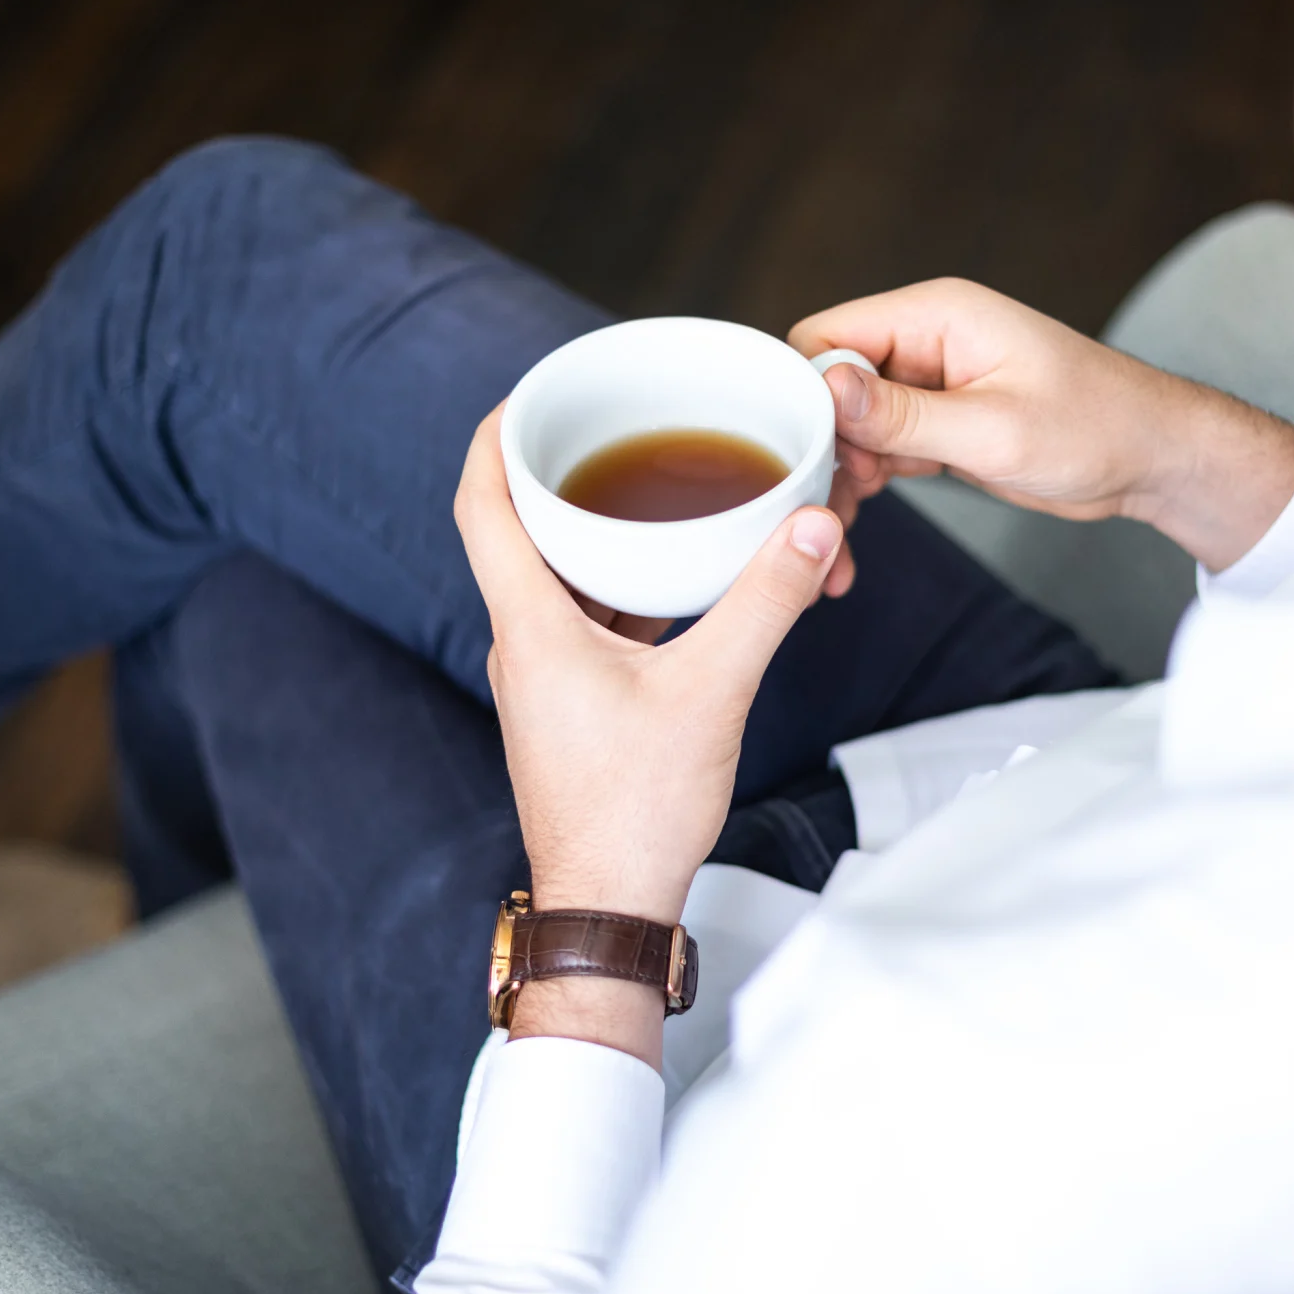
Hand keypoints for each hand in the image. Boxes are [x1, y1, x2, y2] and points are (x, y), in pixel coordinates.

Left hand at [455, 404, 842, 925]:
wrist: (611, 905)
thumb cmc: (638, 812)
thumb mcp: (713, 693)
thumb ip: (765, 601)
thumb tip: (812, 523)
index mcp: (530, 626)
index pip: (481, 503)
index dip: (495, 434)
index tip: (532, 389)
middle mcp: (522, 644)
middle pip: (518, 530)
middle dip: (563, 471)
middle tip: (613, 424)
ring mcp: (542, 678)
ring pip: (558, 578)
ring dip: (598, 531)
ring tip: (656, 488)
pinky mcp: (571, 705)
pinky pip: (586, 621)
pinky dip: (622, 587)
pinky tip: (679, 581)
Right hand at [789, 278, 1293, 572]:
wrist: (1154, 460)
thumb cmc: (1097, 429)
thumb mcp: (994, 429)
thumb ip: (904, 413)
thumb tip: (826, 388)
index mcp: (935, 315)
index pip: (825, 338)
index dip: (805, 397)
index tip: (809, 457)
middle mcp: (924, 341)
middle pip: (828, 385)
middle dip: (821, 448)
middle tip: (830, 510)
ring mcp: (929, 383)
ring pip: (847, 424)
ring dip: (839, 477)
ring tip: (841, 536)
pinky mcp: (937, 422)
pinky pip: (878, 447)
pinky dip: (865, 486)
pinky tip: (857, 531)